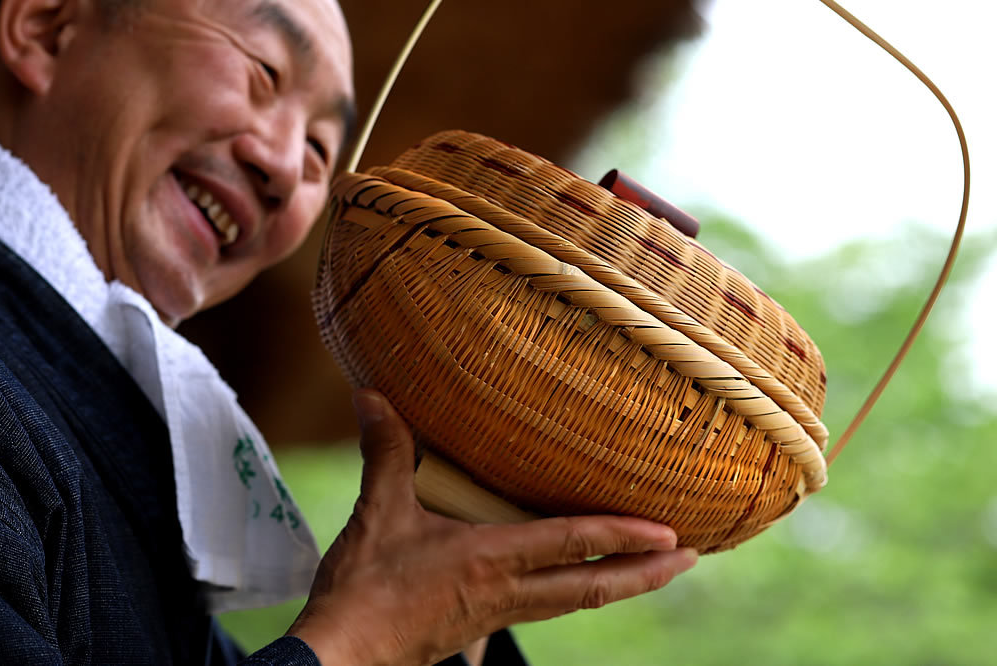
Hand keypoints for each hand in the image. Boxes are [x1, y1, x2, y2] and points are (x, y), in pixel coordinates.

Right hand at [288, 390, 697, 665]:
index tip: (670, 533)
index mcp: (489, 560)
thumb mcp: (377, 513)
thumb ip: (385, 450)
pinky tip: (573, 587)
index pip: (571, 544)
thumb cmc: (365, 589)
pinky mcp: (481, 627)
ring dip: (619, 585)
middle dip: (645, 574)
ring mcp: (497, 615)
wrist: (344, 655)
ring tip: (653, 571)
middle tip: (690, 559)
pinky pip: (544, 606)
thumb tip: (371, 395)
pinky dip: (575, 593)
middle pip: (592, 586)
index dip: (622, 536)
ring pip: (574, 600)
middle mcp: (506, 591)